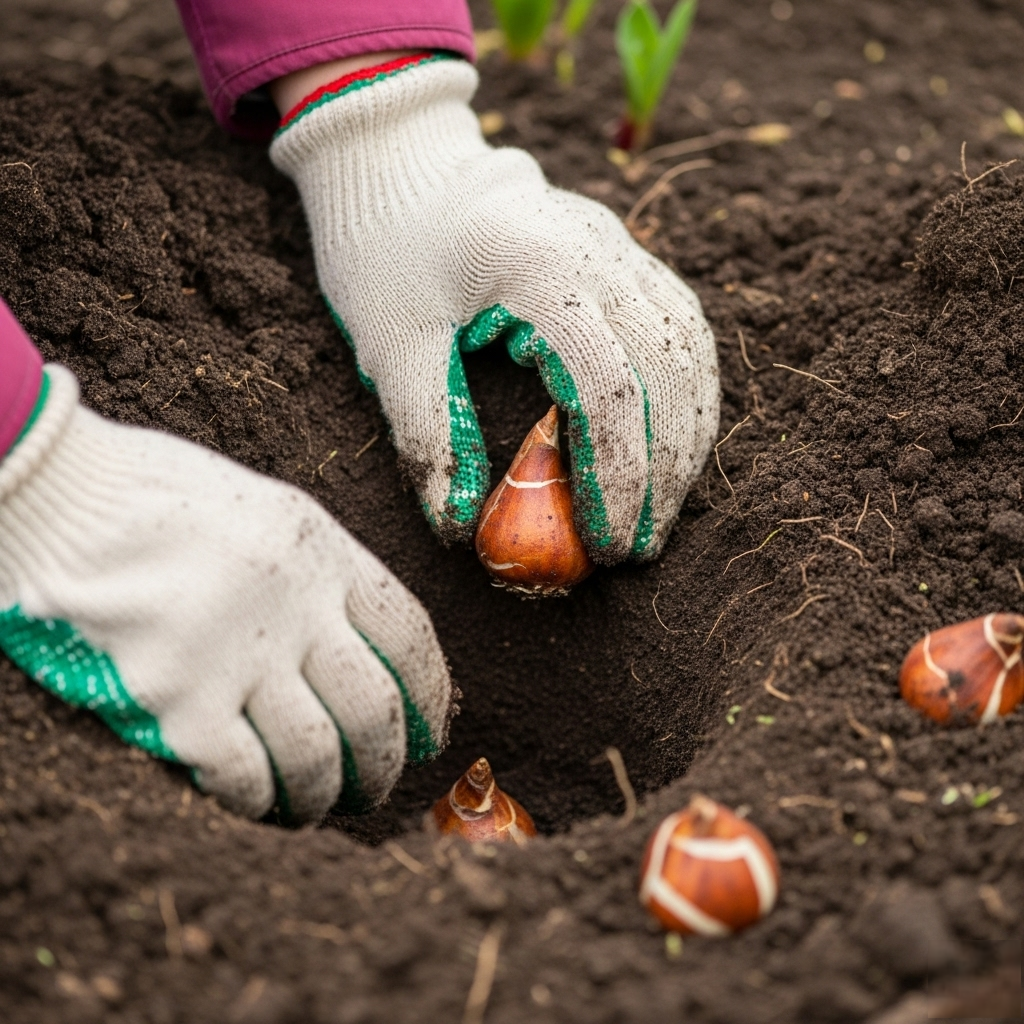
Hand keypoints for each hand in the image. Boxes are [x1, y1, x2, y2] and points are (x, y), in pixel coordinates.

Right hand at [0, 366, 450, 821]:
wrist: (58, 495)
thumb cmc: (159, 499)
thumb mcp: (267, 512)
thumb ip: (319, 575)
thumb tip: (362, 651)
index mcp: (323, 552)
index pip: (410, 638)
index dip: (433, 696)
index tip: (433, 731)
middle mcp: (295, 605)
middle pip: (375, 710)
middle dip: (384, 765)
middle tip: (375, 789)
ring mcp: (237, 654)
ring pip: (316, 756)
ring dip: (324, 796)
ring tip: (316, 808)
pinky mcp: (175, 702)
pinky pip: (243, 777)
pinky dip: (259, 801)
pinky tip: (259, 803)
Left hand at [270, 54, 719, 562]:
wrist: (407, 166)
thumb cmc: (387, 253)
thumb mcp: (391, 344)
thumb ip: (427, 433)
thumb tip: (460, 528)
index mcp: (542, 269)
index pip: (610, 388)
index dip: (618, 477)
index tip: (606, 544)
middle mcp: (604, 252)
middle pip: (665, 378)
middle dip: (661, 475)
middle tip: (636, 549)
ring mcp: (626, 249)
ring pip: (688, 356)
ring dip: (684, 443)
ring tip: (660, 514)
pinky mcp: (631, 258)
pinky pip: (684, 334)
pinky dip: (686, 399)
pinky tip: (673, 449)